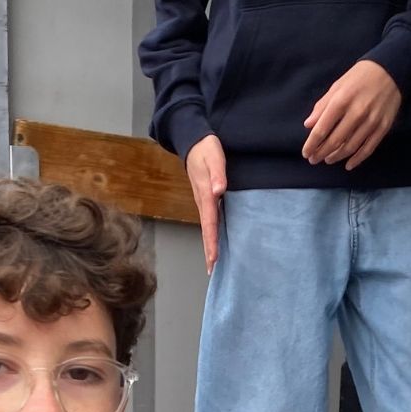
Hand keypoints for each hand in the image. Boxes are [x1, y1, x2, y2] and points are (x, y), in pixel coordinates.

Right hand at [186, 134, 226, 273]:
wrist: (192, 140)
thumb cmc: (205, 148)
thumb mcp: (213, 156)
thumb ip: (217, 173)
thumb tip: (218, 191)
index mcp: (205, 195)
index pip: (209, 223)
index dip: (212, 242)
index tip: (214, 259)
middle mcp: (203, 201)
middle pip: (206, 231)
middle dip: (209, 251)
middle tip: (212, 271)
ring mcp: (203, 201)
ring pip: (207, 228)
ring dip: (209, 245)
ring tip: (213, 263)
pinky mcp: (206, 199)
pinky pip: (209, 221)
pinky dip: (211, 234)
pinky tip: (216, 241)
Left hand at [302, 61, 401, 169]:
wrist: (392, 69)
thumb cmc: (360, 77)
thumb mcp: (337, 86)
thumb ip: (322, 106)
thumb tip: (308, 125)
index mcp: (341, 101)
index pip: (321, 130)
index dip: (311, 145)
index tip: (306, 153)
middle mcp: (356, 113)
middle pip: (334, 141)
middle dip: (321, 153)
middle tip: (314, 159)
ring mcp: (371, 121)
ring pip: (350, 147)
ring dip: (336, 157)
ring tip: (328, 160)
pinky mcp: (383, 126)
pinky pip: (368, 148)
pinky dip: (357, 159)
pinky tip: (348, 165)